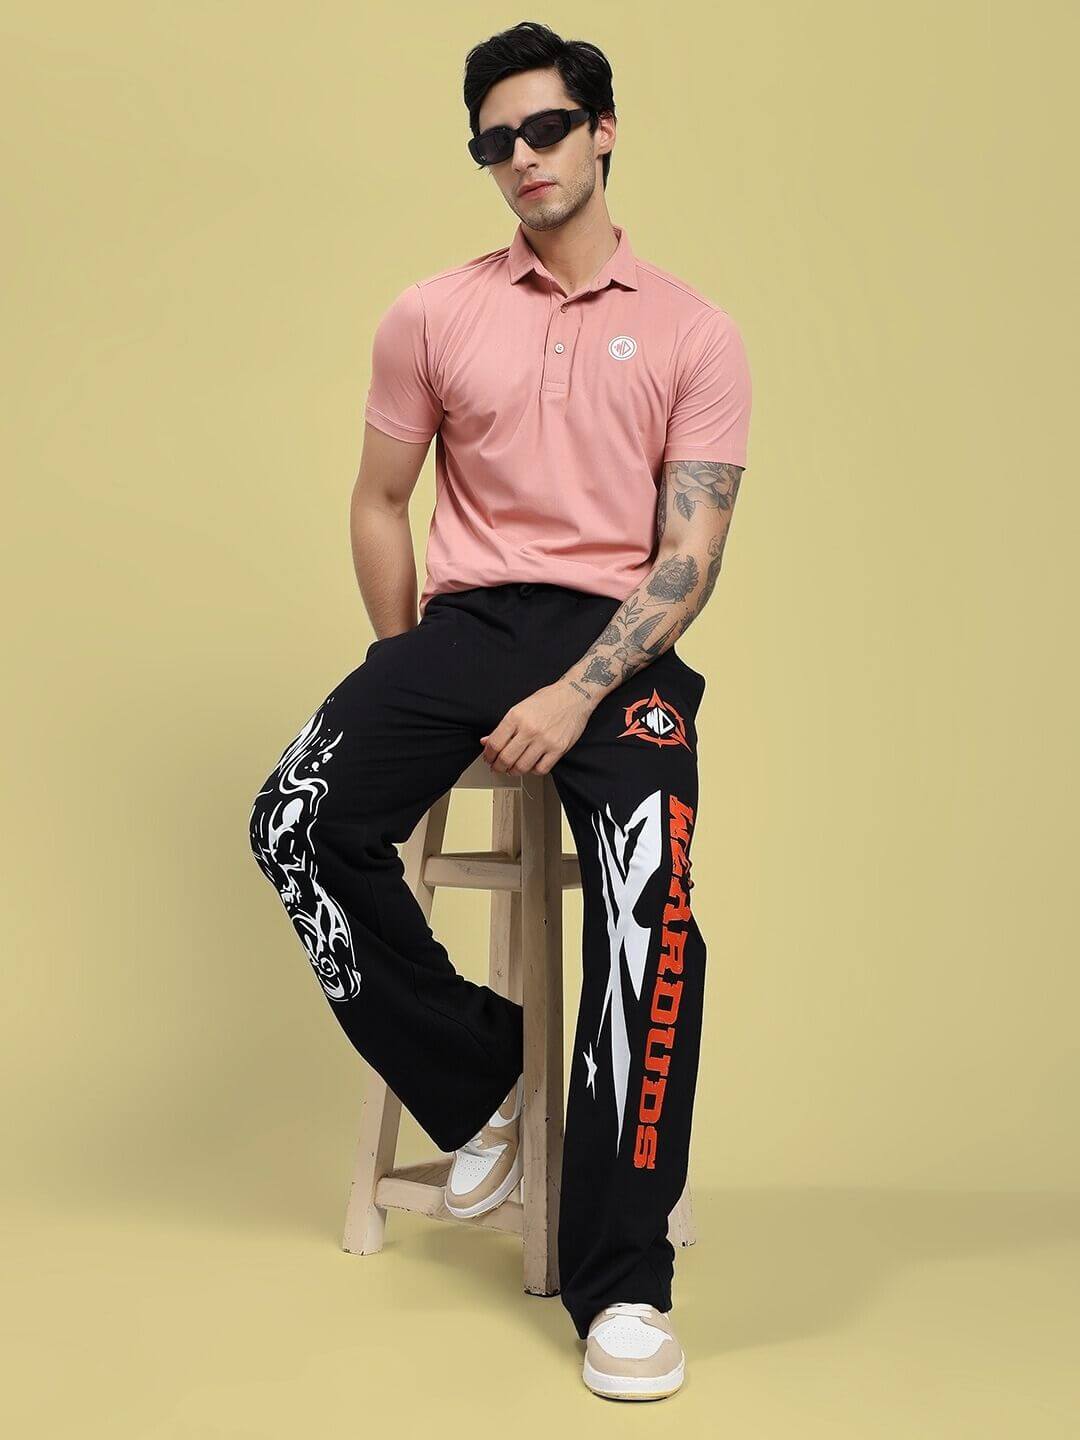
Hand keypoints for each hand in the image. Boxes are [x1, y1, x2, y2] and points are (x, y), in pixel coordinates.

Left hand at [480, 679, 594, 775]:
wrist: (574, 696)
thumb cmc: (548, 700)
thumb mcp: (520, 708)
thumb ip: (503, 727)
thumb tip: (487, 741)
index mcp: (516, 716)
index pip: (495, 743)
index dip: (488, 755)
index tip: (488, 758)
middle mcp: (529, 729)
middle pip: (506, 758)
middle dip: (498, 767)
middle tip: (497, 767)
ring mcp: (545, 740)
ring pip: (522, 767)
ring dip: (514, 771)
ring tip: (513, 769)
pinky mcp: (558, 748)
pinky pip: (541, 769)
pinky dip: (533, 771)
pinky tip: (531, 765)